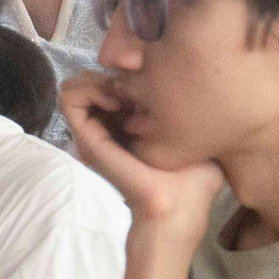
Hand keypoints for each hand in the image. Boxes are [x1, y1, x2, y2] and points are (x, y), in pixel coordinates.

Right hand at [60, 70, 225, 231]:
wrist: (176, 209)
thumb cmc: (195, 183)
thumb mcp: (199, 139)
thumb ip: (197, 116)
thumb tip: (208, 90)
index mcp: (132, 126)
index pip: (115, 82)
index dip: (129, 69)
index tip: (151, 76)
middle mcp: (110, 126)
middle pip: (95, 79)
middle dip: (113, 69)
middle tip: (136, 81)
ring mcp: (96, 132)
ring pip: (78, 84)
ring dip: (98, 77)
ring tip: (123, 93)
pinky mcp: (86, 138)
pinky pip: (69, 97)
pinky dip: (88, 89)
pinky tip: (115, 100)